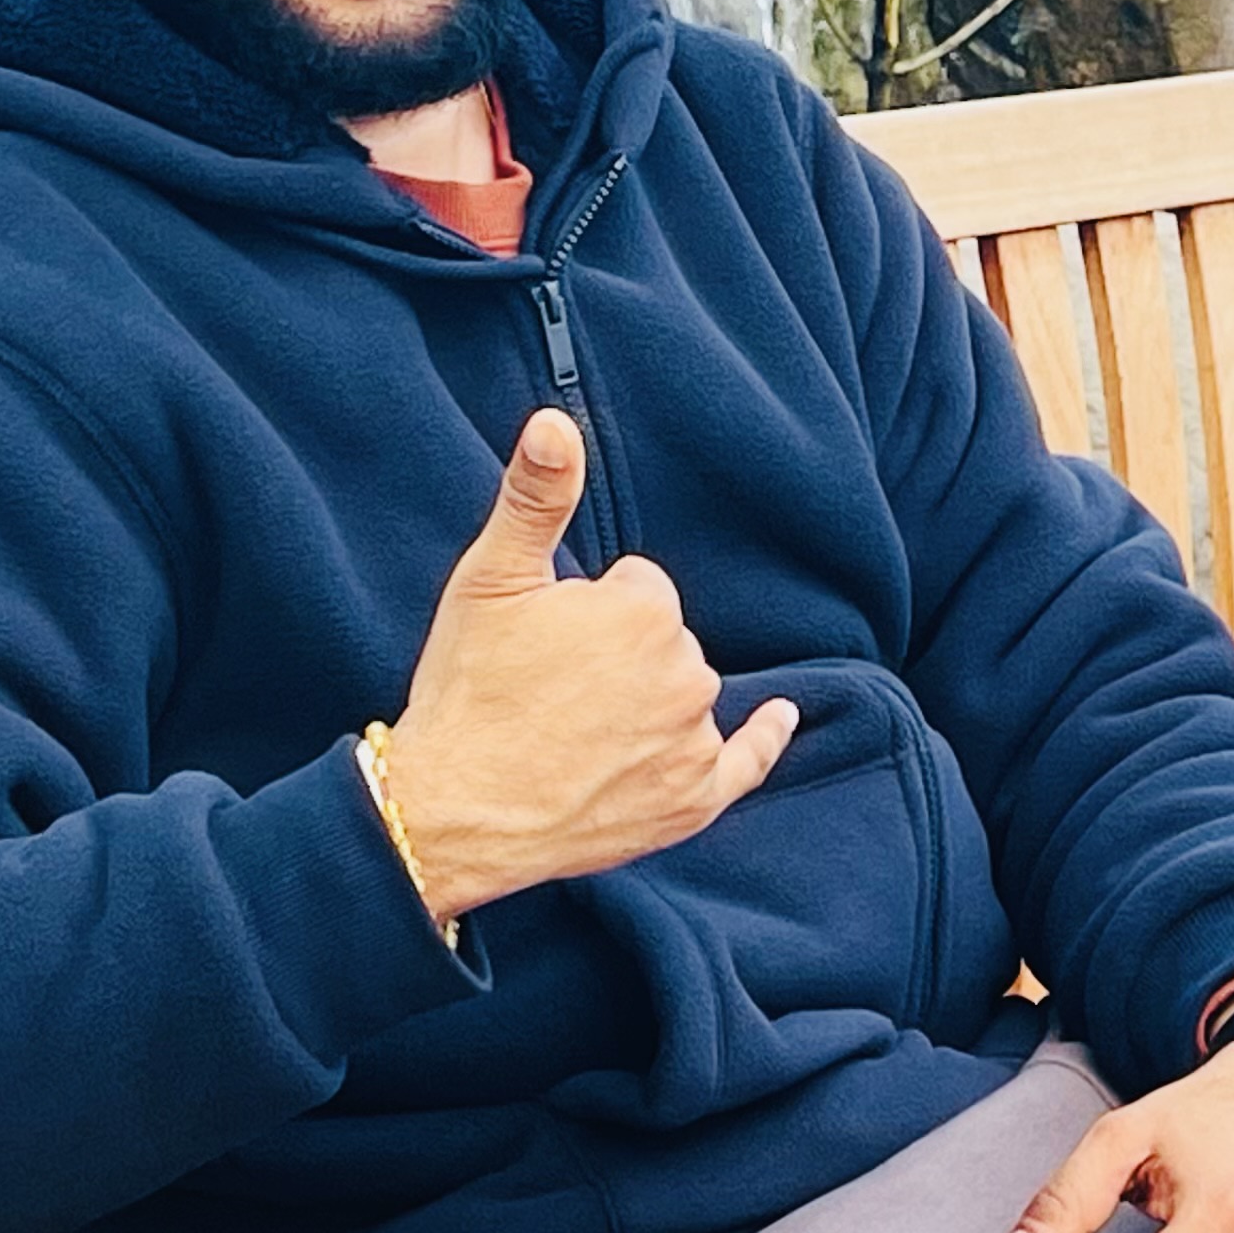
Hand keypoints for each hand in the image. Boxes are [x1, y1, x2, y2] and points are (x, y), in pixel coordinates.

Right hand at [379, 410, 796, 917]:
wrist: (453, 811)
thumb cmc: (468, 690)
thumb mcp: (493, 580)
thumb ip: (536, 496)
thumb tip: (556, 421)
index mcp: (646, 611)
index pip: (636, 590)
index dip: (587, 612)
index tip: (543, 646)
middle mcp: (686, 673)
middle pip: (663, 642)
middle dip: (618, 657)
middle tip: (549, 693)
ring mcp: (693, 742)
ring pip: (683, 695)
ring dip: (648, 702)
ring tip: (573, 734)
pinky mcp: (693, 801)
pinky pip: (745, 761)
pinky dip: (763, 739)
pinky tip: (779, 717)